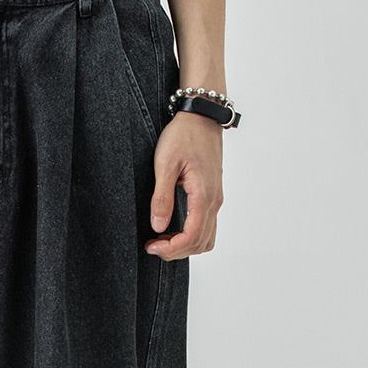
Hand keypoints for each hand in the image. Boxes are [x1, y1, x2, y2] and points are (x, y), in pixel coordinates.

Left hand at [149, 110, 222, 260]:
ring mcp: (215, 198)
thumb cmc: (183, 135)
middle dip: (176, 251)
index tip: (151, 246)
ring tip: (162, 238)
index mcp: (203, 196)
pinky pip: (208, 225)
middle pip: (201, 243)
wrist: (201, 116)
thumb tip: (158, 227)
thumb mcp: (165, 165)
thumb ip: (162, 198)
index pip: (192, 237)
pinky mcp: (213, 193)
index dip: (171, 249)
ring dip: (186, 245)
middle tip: (153, 245)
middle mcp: (214, 201)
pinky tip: (174, 227)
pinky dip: (193, 235)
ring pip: (207, 237)